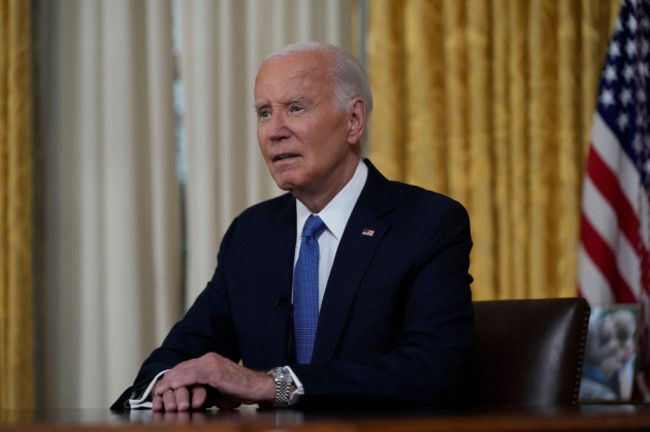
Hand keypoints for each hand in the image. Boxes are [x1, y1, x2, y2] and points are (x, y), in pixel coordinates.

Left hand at [152, 352, 275, 410]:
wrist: (259, 387)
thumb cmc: (241, 390)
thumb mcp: (217, 390)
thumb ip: (203, 389)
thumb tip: (187, 399)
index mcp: (209, 362)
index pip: (184, 368)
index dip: (170, 379)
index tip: (160, 391)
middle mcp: (209, 359)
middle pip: (180, 368)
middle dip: (166, 381)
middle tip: (155, 394)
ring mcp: (212, 363)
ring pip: (184, 370)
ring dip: (170, 383)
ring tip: (160, 393)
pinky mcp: (216, 371)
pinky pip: (193, 375)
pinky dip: (181, 381)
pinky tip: (173, 387)